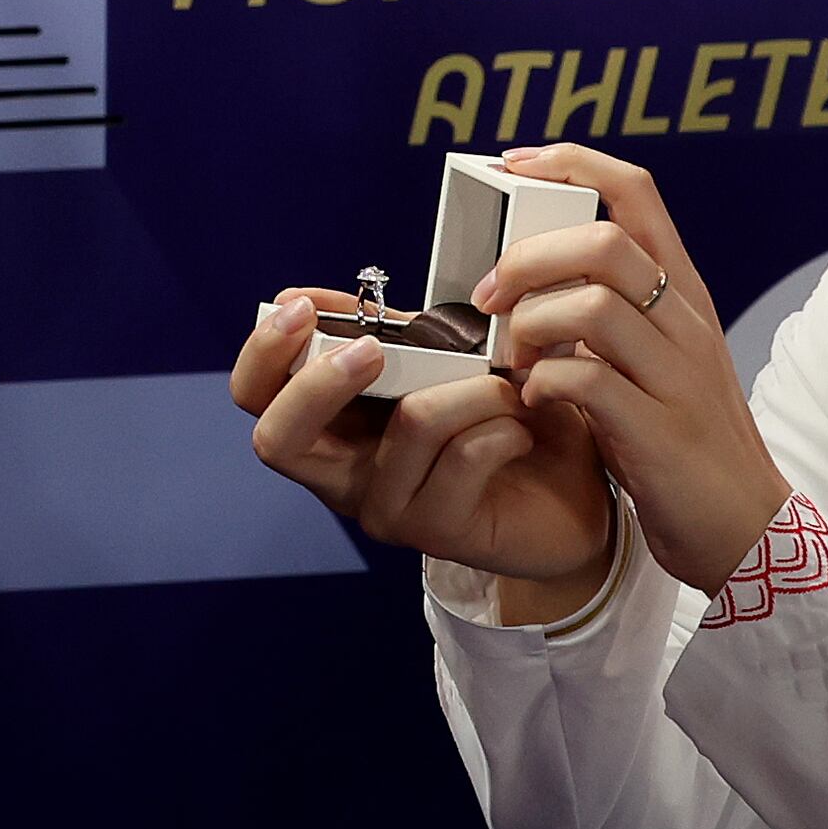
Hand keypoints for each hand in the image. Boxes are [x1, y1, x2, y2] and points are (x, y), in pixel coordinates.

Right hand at [235, 295, 616, 602]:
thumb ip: (390, 335)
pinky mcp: (437, 531)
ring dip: (474, 388)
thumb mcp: (440, 365)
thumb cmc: (501, 421)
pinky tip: (523, 430)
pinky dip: (505, 424)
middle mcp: (343, 477)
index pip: (255, 398)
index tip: (298, 307)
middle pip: (278, 439)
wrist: (571, 492)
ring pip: (410, 422)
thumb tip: (325, 296)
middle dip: (320, 382)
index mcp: (332, 429)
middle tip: (371, 349)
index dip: (263, 351)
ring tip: (509, 389)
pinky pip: (466, 453)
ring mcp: (386, 509)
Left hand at [472, 144, 791, 587]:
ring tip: (515, 358)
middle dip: (526, 259)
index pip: (635, 191)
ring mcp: (675, 375)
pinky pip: (586, 381)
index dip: (570, 163)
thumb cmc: (679, 438)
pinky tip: (533, 400)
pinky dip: (542, 384)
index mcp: (683, 293)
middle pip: (602, 243)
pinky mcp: (657, 431)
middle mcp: (685, 322)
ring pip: (592, 306)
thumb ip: (604, 315)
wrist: (743, 527)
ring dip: (530, 325)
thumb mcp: (652, 359)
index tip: (513, 166)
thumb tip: (524, 278)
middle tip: (487, 295)